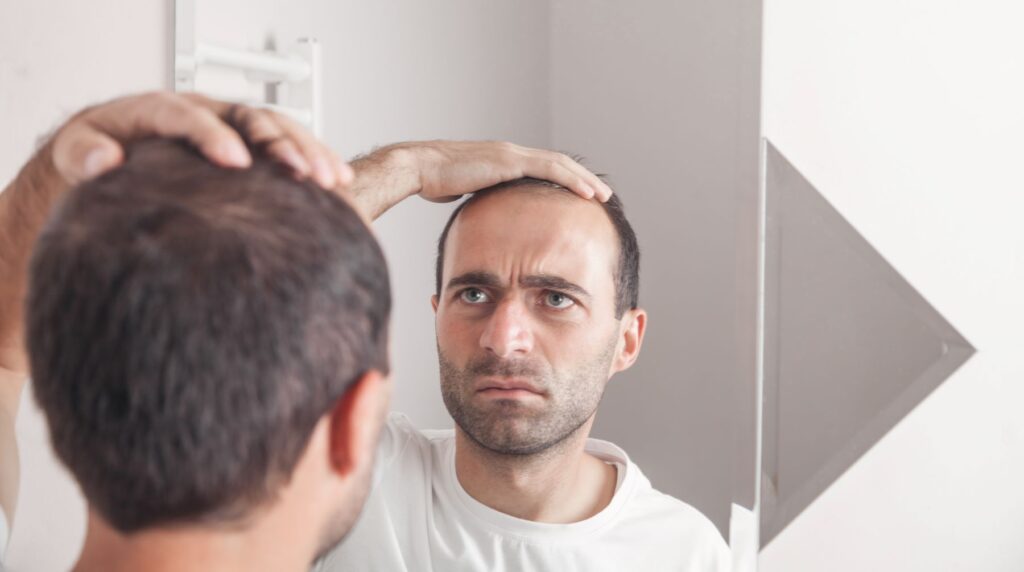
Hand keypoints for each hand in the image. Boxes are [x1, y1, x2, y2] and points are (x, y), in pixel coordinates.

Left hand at [49, 91, 352, 189]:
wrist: (112, 162)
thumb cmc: (98, 156)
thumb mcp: (78, 152)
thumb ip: (83, 154)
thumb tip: (106, 159)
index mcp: (160, 110)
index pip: (190, 114)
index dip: (213, 135)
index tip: (234, 162)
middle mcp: (206, 114)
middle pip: (251, 117)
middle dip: (281, 144)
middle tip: (302, 174)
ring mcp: (232, 130)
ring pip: (279, 129)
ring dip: (309, 153)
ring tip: (332, 181)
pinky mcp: (251, 152)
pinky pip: (289, 149)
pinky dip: (317, 162)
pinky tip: (340, 183)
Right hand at [397, 140, 612, 202]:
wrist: (420, 168)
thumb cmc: (434, 181)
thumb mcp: (464, 192)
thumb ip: (480, 198)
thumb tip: (484, 215)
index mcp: (502, 160)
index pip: (543, 167)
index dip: (565, 180)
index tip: (581, 194)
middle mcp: (511, 153)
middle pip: (558, 164)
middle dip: (582, 179)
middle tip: (603, 194)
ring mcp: (511, 154)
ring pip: (559, 164)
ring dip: (584, 180)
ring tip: (603, 195)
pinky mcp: (509, 161)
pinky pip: (549, 169)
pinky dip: (571, 180)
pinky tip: (586, 193)